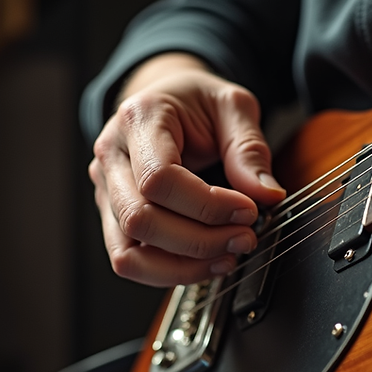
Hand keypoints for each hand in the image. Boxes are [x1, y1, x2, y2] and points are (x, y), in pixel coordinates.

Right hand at [89, 53, 285, 286]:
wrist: (167, 99)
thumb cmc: (196, 102)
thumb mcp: (233, 106)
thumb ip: (249, 149)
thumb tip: (266, 196)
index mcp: (138, 119)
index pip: (159, 178)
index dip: (207, 205)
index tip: (248, 210)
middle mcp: (111, 156)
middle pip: (139, 219)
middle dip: (199, 240)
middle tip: (245, 238)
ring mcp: (105, 190)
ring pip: (127, 252)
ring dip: (182, 266)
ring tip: (227, 257)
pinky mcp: (112, 217)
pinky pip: (130, 261)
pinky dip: (169, 272)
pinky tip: (206, 264)